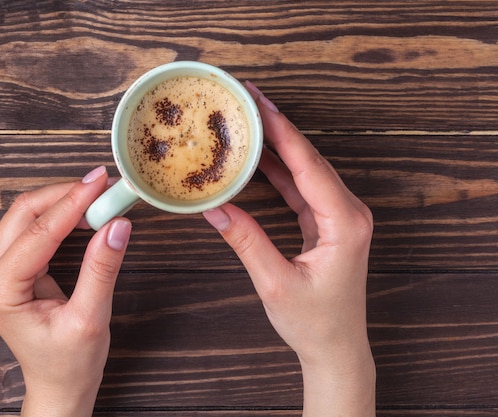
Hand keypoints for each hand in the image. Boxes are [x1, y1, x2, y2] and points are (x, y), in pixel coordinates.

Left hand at [0, 166, 131, 416]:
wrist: (58, 385)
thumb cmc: (69, 362)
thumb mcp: (90, 318)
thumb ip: (101, 269)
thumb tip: (117, 225)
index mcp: (0, 290)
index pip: (39, 232)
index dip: (73, 202)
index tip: (101, 183)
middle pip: (24, 213)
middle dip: (66, 195)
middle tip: (103, 185)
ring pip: (26, 215)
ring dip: (63, 201)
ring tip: (98, 196)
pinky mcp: (9, 267)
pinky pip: (31, 227)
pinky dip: (59, 215)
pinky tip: (84, 212)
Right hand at [204, 82, 374, 415]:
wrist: (336, 348)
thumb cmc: (315, 323)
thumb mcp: (275, 282)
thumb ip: (246, 241)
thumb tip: (215, 208)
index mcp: (345, 222)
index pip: (308, 165)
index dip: (282, 131)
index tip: (259, 102)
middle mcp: (349, 213)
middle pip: (309, 158)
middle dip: (278, 127)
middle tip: (248, 100)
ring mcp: (340, 216)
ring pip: (306, 170)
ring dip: (278, 145)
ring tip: (249, 120)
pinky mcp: (328, 223)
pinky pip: (301, 187)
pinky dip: (279, 171)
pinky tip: (258, 158)